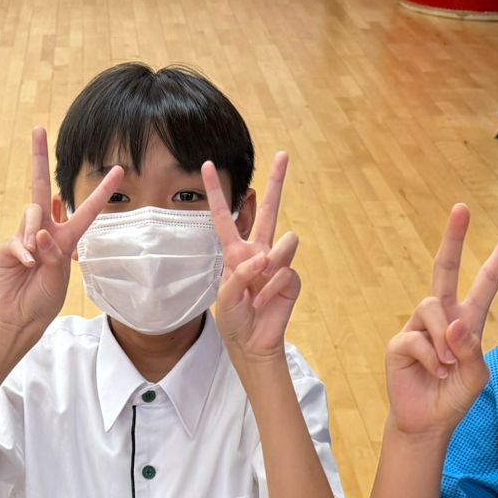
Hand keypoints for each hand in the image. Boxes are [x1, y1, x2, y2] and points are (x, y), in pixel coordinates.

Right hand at [0, 126, 120, 346]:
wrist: (22, 315)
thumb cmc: (45, 297)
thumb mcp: (58, 276)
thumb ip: (52, 252)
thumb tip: (38, 232)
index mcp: (67, 237)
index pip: (86, 209)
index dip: (103, 190)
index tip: (120, 170)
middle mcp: (46, 230)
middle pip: (41, 187)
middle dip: (39, 158)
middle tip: (37, 128)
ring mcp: (25, 235)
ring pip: (32, 215)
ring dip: (35, 236)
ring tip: (36, 260)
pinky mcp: (9, 245)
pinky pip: (18, 239)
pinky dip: (24, 252)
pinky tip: (27, 265)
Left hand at [207, 153, 300, 361]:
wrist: (252, 343)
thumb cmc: (234, 319)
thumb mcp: (225, 296)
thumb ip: (240, 273)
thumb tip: (265, 258)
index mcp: (235, 252)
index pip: (225, 216)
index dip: (215, 192)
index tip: (206, 165)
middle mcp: (258, 252)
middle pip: (269, 210)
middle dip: (277, 182)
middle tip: (282, 154)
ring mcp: (277, 264)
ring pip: (285, 242)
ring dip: (272, 263)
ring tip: (259, 288)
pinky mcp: (292, 279)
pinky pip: (286, 272)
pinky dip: (273, 288)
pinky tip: (265, 302)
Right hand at [386, 205, 497, 440]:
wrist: (428, 422)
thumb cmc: (454, 397)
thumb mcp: (477, 375)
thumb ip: (471, 349)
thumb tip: (453, 325)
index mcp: (468, 320)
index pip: (487, 281)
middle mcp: (442, 317)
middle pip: (444, 269)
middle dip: (453, 238)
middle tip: (462, 208)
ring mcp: (418, 328)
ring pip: (432, 307)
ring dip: (445, 338)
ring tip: (449, 367)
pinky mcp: (399, 343)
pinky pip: (416, 337)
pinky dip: (432, 358)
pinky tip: (435, 372)